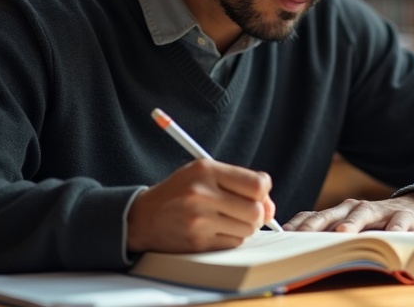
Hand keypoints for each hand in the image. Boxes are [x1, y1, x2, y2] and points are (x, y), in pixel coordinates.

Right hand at [126, 159, 276, 253]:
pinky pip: (233, 243)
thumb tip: (270, 208)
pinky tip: (215, 230)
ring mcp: (199, 220)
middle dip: (257, 213)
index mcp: (206, 170)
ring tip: (226, 219)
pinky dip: (231, 238)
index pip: (257, 184)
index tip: (258, 195)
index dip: (263, 192)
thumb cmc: (179, 192)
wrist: (143, 218)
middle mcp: (202, 194)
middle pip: (256, 211)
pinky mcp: (197, 242)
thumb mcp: (204, 174)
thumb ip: (239, 183)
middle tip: (245, 211)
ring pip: (248, 229)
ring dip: (244, 227)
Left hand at [283, 195, 413, 232]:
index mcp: (341, 213)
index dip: (298, 226)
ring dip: (351, 224)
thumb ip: (332, 235)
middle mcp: (356, 209)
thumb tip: (301, 253)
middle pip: (331, 215)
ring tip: (340, 234)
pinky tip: (388, 238)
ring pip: (362, 215)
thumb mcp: (355, 228)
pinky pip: (398, 223)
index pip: (314, 217)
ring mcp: (380, 211)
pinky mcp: (404, 216)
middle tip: (300, 237)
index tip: (282, 237)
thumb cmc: (379, 223)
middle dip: (315, 225)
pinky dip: (393, 230)